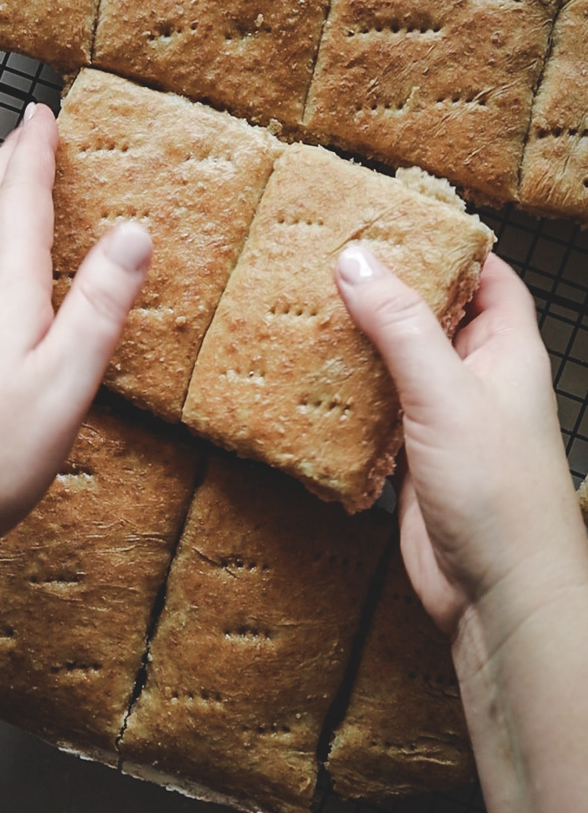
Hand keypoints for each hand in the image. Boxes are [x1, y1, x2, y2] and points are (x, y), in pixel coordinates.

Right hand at [335, 247, 586, 639]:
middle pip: (432, 317)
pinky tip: (307, 380)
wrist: (496, 593)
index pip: (486, 277)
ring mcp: (442, 419)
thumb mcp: (447, 392)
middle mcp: (476, 378)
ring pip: (397, 365)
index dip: (448, 245)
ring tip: (307, 309)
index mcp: (505, 349)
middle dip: (388, 291)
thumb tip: (356, 260)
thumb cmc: (496, 489)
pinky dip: (346, 395)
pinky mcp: (411, 457)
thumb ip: (401, 326)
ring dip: (359, 344)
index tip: (395, 219)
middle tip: (331, 260)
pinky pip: (375, 412)